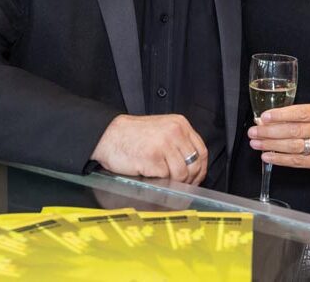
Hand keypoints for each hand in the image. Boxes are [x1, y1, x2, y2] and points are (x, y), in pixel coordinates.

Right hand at [91, 114, 207, 184]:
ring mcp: (165, 144)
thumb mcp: (161, 130)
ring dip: (174, 183)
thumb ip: (178, 143)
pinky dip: (161, 182)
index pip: (201, 151)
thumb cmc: (132, 135)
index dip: (200, 169)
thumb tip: (192, 166)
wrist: (108, 134)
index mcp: (179, 124)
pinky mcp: (153, 157)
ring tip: (164, 182)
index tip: (196, 178)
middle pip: (194, 164)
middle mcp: (175, 132)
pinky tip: (153, 177)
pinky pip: (166, 178)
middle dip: (190, 180)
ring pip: (182, 173)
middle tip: (182, 186)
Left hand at [248, 104, 309, 173]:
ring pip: (294, 146)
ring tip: (256, 143)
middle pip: (295, 130)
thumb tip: (267, 120)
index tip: (264, 117)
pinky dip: (280, 159)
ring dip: (271, 145)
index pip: (301, 112)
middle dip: (270, 131)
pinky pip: (297, 161)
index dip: (281, 115)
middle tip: (254, 132)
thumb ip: (298, 117)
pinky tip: (268, 156)